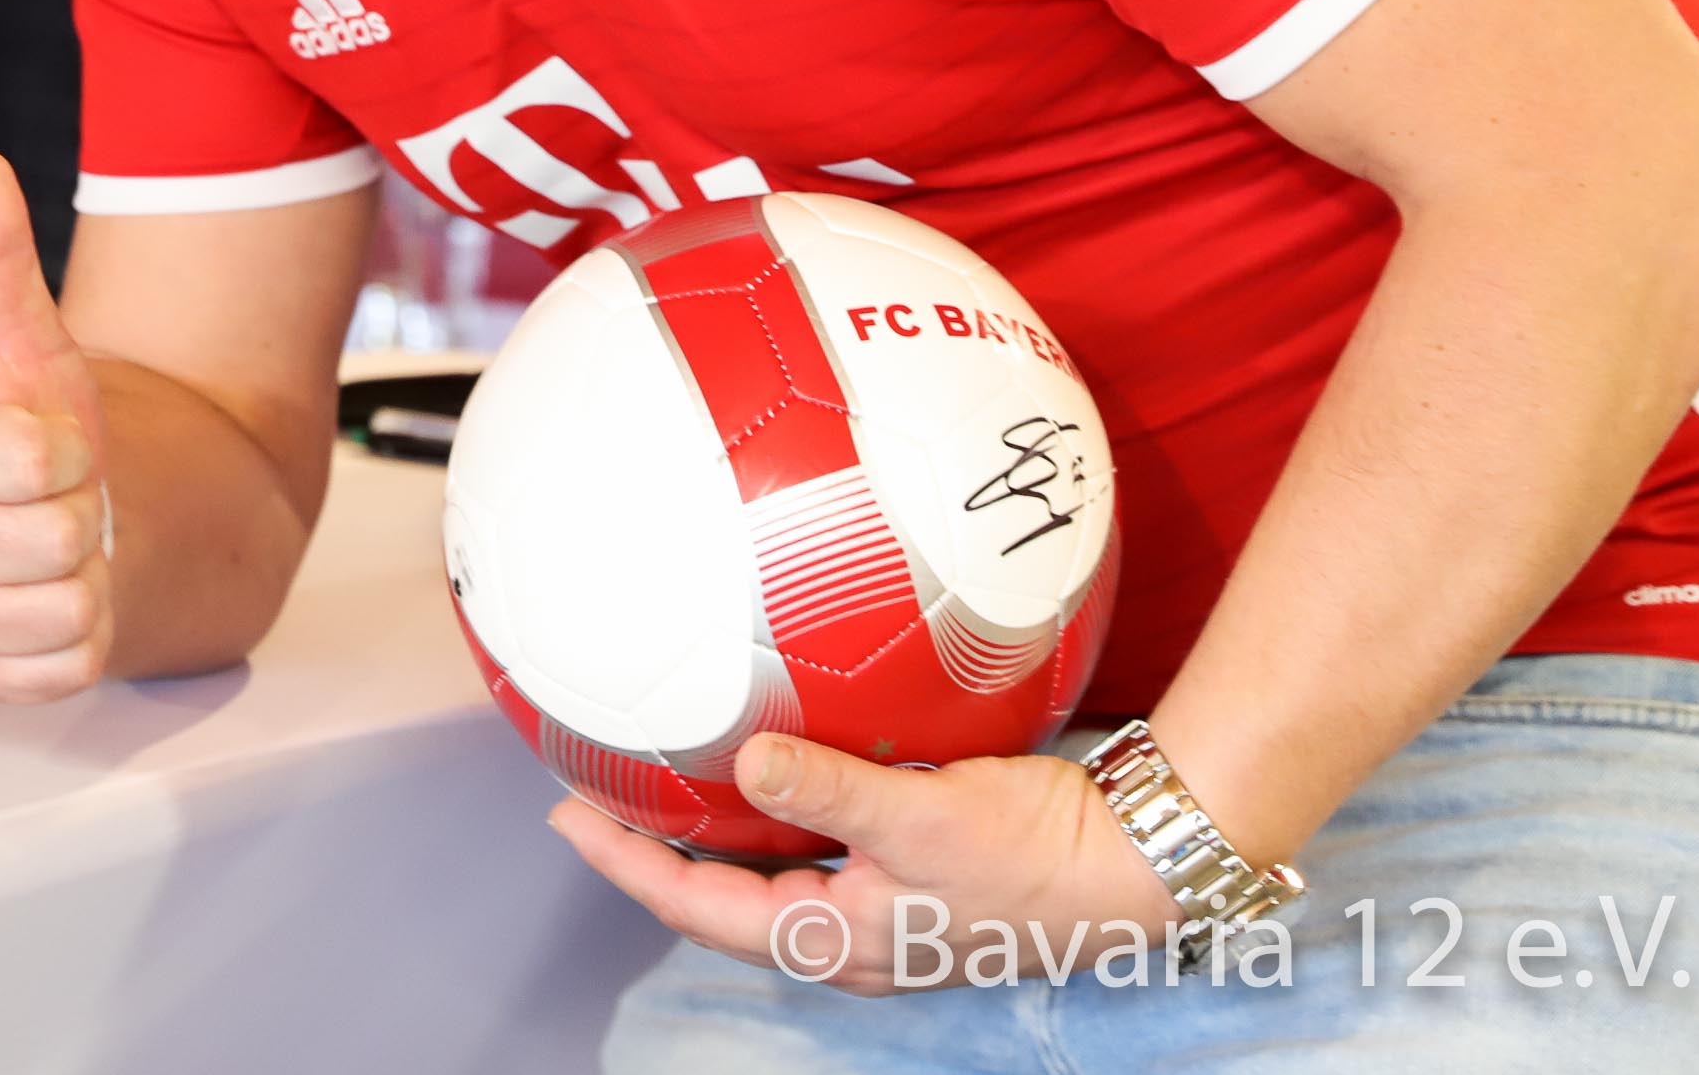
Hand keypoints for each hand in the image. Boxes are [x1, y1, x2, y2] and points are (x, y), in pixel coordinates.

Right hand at [0, 148, 114, 700]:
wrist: (46, 510)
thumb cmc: (31, 421)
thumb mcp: (25, 335)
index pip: (34, 458)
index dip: (67, 444)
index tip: (46, 438)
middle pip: (61, 537)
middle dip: (82, 510)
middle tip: (56, 495)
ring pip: (70, 607)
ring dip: (88, 574)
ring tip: (55, 543)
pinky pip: (67, 667)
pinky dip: (84, 636)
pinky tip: (51, 597)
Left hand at [547, 733, 1180, 993]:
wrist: (1133, 866)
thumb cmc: (1032, 854)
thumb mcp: (923, 814)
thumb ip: (827, 787)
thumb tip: (741, 759)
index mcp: (833, 940)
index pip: (695, 907)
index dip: (624, 863)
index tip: (566, 814)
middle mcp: (845, 937)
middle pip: (716, 902)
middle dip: (648, 853)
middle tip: (592, 794)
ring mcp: (876, 911)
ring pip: (761, 879)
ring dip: (705, 838)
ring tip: (656, 784)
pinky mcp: (907, 877)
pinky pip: (811, 853)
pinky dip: (768, 817)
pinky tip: (761, 771)